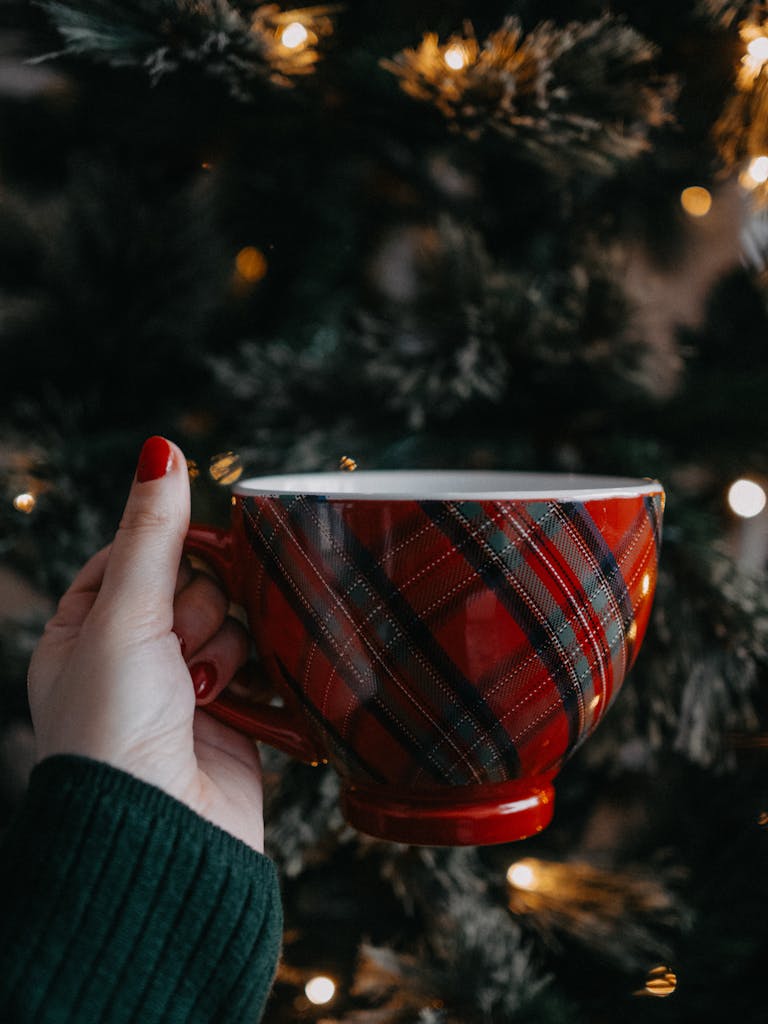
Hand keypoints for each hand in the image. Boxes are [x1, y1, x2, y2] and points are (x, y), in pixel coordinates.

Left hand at [27, 436, 263, 850]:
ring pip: (232, 620)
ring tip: (202, 691)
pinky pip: (260, 664)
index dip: (165, 551)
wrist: (162, 836)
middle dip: (195, 610)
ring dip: (224, 647)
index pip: (136, 552)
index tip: (179, 566)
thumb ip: (153, 532)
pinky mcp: (235, 716)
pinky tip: (235, 697)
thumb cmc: (115, 733)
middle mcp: (132, 658)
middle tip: (177, 652)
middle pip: (193, 582)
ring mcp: (184, 688)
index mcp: (83, 632)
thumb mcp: (125, 615)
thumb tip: (160, 450)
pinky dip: (256, 674)